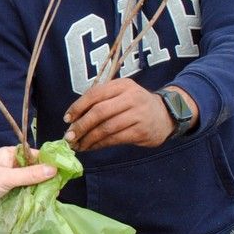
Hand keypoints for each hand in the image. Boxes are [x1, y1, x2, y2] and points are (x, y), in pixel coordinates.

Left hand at [0, 146, 56, 219]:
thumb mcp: (6, 178)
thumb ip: (30, 175)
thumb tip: (54, 169)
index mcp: (9, 155)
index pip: (34, 155)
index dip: (49, 162)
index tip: (65, 172)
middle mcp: (9, 166)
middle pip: (32, 172)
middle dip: (44, 181)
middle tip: (59, 191)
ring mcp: (6, 182)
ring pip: (27, 186)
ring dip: (36, 193)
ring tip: (51, 201)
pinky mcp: (2, 196)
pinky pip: (19, 197)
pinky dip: (27, 201)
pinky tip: (38, 208)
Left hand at [62, 78, 192, 150]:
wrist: (166, 114)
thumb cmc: (135, 104)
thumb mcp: (120, 94)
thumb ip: (100, 101)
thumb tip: (73, 119)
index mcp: (121, 85)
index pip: (94, 94)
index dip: (78, 107)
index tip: (67, 119)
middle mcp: (131, 98)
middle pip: (99, 112)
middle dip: (81, 126)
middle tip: (69, 136)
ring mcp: (138, 115)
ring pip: (106, 127)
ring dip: (88, 138)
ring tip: (78, 145)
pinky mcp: (142, 132)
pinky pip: (115, 139)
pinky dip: (100, 144)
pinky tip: (91, 147)